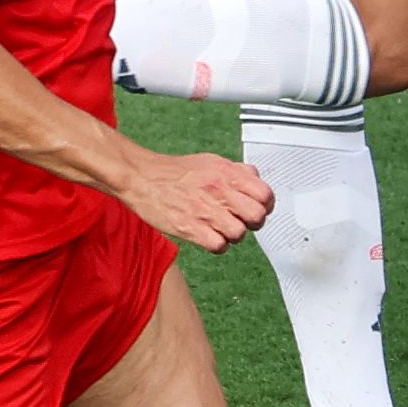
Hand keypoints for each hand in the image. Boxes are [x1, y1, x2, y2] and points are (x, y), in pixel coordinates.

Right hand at [115, 148, 272, 252]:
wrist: (142, 177)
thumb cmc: (175, 172)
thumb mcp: (211, 161)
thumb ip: (236, 171)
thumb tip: (255, 178)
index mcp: (227, 173)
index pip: (265, 195)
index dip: (265, 206)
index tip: (258, 209)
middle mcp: (219, 190)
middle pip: (257, 216)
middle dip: (252, 223)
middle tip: (240, 221)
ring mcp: (205, 210)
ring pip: (239, 234)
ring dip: (233, 235)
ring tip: (221, 229)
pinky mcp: (190, 228)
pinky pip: (218, 245)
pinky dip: (217, 245)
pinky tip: (208, 236)